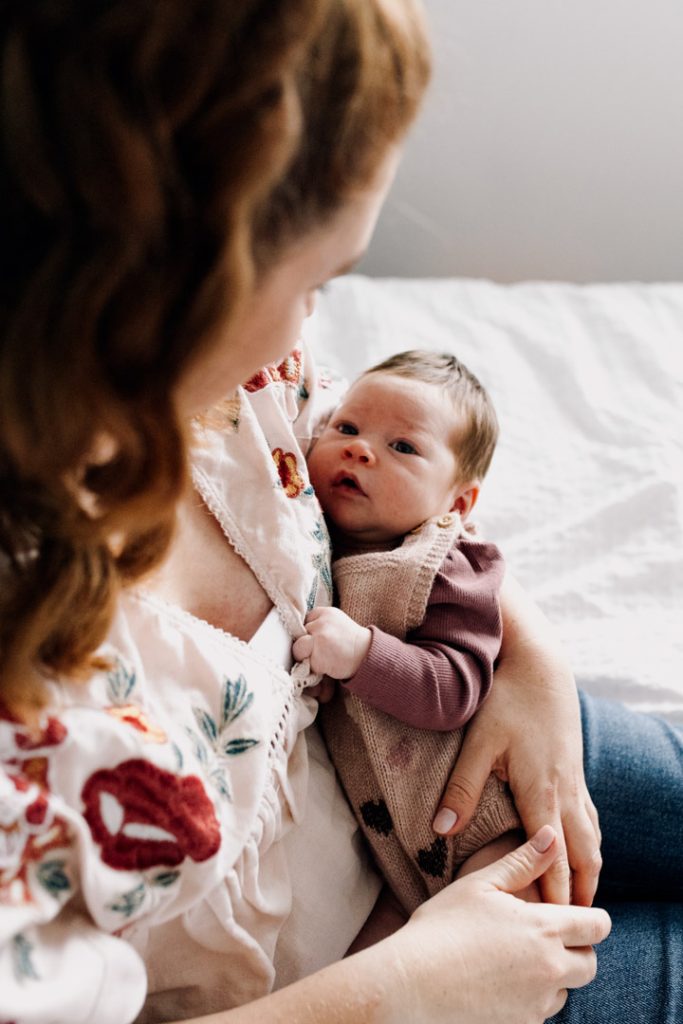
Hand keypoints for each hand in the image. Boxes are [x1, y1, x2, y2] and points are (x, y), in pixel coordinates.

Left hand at [292, 607, 371, 678]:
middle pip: (298, 635)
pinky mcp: (318, 655)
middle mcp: (320, 622)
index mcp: (324, 612)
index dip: (309, 634)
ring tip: (324, 658)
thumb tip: (300, 635)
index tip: (319, 640)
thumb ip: (319, 624)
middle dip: (307, 646)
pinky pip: (307, 664)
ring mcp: (318, 638)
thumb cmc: (351, 642)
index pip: (304, 622)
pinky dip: (316, 668)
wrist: (368, 655)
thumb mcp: (336, 623)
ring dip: (307, 657)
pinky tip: (329, 664)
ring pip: (298, 650)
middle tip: (323, 651)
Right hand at [383, 828, 610, 1023]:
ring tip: (516, 959)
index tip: (571, 913)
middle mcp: (550, 969)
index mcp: (544, 929)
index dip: (591, 918)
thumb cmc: (442, 925)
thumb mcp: (481, 883)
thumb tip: (552, 835)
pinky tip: (501, 982)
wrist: (411, 982)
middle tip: (542, 937)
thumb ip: (523, 861)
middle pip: (590, 964)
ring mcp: (537, 1004)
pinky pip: (541, 1012)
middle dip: (576, 950)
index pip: (598, 925)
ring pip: (566, 990)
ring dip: (553, 976)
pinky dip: (531, 998)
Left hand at [433, 575, 601, 906]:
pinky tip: (582, 849)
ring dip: (588, 870)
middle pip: (581, 855)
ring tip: (582, 899)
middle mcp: (565, 791)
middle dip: (579, 891)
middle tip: (574, 927)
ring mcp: (574, 780)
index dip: (553, 893)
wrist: (541, 664)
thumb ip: (461, 788)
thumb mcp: (479, 742)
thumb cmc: (507, 699)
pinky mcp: (575, 768)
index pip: (552, 857)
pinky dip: (589, 842)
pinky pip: (589, 816)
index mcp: (541, 791)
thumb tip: (440, 832)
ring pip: (590, 837)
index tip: (551, 926)